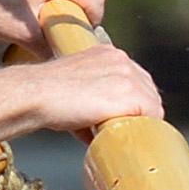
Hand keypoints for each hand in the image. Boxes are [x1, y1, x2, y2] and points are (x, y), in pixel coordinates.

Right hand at [17, 43, 164, 132]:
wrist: (36, 94)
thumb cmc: (46, 94)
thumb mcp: (75, 84)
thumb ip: (95, 96)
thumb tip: (102, 122)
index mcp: (109, 54)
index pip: (135, 79)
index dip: (132, 101)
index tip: (123, 115)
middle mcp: (122, 60)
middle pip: (148, 91)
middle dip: (139, 111)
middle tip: (123, 128)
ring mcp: (129, 77)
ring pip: (152, 104)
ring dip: (140, 121)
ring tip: (120, 133)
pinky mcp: (131, 94)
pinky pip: (152, 116)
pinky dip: (142, 128)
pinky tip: (126, 135)